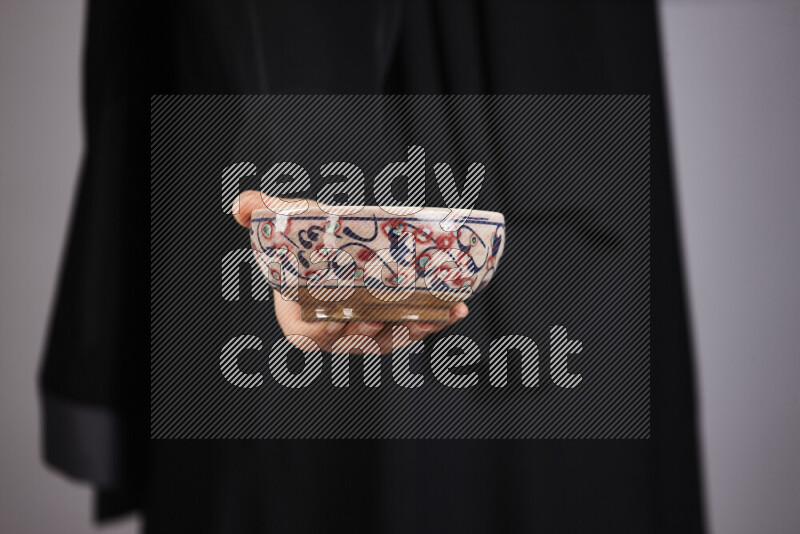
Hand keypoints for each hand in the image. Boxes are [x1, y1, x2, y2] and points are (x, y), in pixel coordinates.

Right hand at [232, 191, 468, 353]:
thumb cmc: (303, 237)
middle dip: (385, 334)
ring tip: (442, 314)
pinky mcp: (387, 326)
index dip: (333, 332)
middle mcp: (331, 333)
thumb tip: (243, 206)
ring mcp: (361, 332)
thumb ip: (261, 212)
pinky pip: (408, 330)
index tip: (358, 318)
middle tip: (407, 320)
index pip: (312, 334)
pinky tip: (456, 310)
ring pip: (389, 340)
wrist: (328, 242)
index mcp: (298, 319)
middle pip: (358, 341)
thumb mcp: (283, 220)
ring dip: (418, 330)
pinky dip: (432, 323)